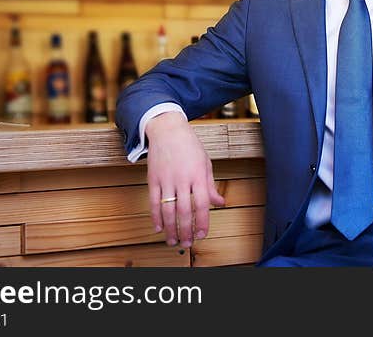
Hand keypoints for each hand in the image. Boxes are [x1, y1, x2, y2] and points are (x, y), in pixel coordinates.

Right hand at [145, 112, 225, 248]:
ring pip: (167, 210)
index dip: (202, 222)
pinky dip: (155, 217)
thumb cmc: (190, 145)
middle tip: (187, 243)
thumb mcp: (205, 162)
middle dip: (185, 230)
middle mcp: (182, 178)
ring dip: (170, 228)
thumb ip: (211, 185)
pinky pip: (153, 202)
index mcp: (198, 174)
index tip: (202, 234)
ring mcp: (166, 179)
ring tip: (172, 240)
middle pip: (184, 211)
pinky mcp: (153, 179)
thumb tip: (220, 203)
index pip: (202, 204)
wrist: (167, 129)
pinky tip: (159, 227)